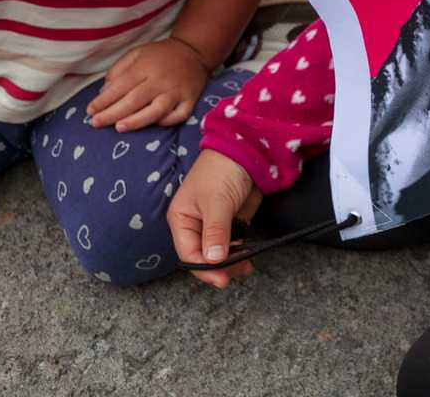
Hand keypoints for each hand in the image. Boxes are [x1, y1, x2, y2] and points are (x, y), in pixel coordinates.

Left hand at [88, 38, 208, 131]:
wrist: (193, 52)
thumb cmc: (159, 55)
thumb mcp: (136, 53)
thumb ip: (119, 70)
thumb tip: (105, 91)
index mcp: (145, 67)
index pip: (120, 86)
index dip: (103, 100)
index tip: (90, 110)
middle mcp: (161, 80)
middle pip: (134, 100)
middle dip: (112, 113)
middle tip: (96, 123)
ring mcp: (177, 91)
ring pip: (156, 110)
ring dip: (137, 120)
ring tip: (119, 128)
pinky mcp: (190, 99)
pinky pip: (180, 115)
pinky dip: (168, 121)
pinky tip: (154, 124)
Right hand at [168, 149, 262, 287]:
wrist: (246, 151)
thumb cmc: (221, 171)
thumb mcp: (216, 202)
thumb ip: (215, 232)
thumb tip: (213, 261)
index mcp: (181, 219)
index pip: (187, 253)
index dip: (203, 269)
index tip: (221, 278)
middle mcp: (194, 225)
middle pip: (202, 257)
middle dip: (218, 268)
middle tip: (237, 273)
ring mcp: (213, 225)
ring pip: (218, 254)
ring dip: (231, 263)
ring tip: (246, 267)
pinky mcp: (231, 222)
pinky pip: (232, 245)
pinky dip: (239, 254)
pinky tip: (248, 258)